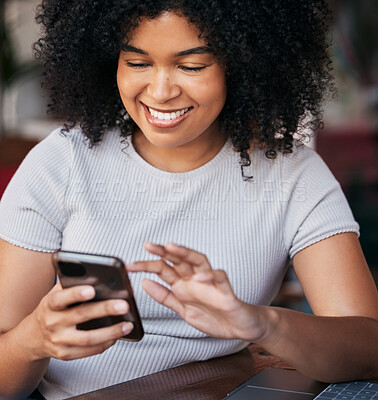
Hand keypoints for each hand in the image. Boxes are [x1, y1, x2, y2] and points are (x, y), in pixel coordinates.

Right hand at [29, 284, 133, 360]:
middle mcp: (53, 322)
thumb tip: (102, 279)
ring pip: (87, 338)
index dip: (75, 293)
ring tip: (128, 325)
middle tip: (124, 305)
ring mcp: (59, 340)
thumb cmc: (54, 308)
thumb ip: (74, 286)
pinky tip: (117, 336)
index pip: (60, 298)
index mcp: (50, 304)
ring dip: (111, 332)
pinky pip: (89, 351)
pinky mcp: (65, 354)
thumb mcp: (57, 294)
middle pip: (81, 315)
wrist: (34, 335)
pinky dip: (105, 343)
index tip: (92, 290)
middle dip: (104, 310)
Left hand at [128, 242, 265, 339]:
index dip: (147, 266)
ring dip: (185, 253)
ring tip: (171, 247)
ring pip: (198, 261)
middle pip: (178, 260)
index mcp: (184, 285)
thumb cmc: (214, 317)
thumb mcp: (183, 310)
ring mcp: (210, 282)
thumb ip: (165, 297)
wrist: (239, 328)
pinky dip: (210, 275)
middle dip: (163, 252)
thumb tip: (144, 283)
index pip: (164, 270)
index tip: (130, 266)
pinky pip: (219, 277)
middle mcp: (195, 279)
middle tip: (148, 246)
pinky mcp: (225, 290)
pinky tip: (199, 276)